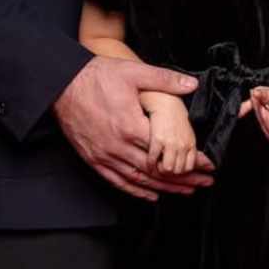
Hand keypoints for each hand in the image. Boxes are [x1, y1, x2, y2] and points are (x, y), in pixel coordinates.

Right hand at [54, 59, 213, 199]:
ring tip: (186, 191)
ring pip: (140, 180)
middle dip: (184, 178)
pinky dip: (137, 192)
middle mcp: (118, 146)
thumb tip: (191, 85)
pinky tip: (152, 195)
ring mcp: (105, 155)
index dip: (191, 160)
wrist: (61, 84)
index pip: (168, 151)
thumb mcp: (133, 72)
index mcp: (130, 126)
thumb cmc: (95, 77)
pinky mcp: (94, 159)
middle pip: (157, 170)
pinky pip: (118, 181)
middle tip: (204, 183)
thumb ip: (164, 80)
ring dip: (165, 188)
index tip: (207, 164)